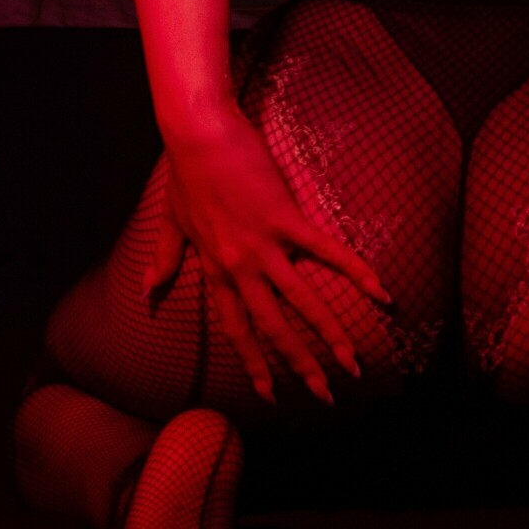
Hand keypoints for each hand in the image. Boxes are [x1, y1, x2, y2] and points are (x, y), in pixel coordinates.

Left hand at [145, 104, 391, 405]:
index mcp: (216, 270)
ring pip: (301, 302)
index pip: (237, 329)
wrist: (197, 134)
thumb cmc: (185, 172)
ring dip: (330, 335)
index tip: (271, 394)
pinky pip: (326, 251)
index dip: (255, 363)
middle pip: (273, 328)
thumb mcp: (172, 221)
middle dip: (300, 366)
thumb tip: (148, 292)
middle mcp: (239, 267)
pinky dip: (355, 272)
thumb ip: (165, 259)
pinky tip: (381, 291)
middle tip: (325, 395)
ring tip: (353, 363)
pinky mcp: (284, 218)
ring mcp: (263, 245)